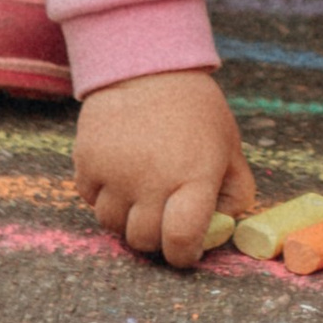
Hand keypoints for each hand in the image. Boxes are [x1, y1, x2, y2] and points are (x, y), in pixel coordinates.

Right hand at [73, 69, 254, 267]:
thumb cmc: (195, 112)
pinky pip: (89, 200)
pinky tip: (118, 173)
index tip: (184, 250)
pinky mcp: (87, 161)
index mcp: (195, 176)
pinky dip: (102, 196)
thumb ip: (235, 191)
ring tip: (139, 192)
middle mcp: (153, 179)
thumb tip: (222, 228)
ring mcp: (115, 171)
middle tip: (162, 217)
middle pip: (144, 240)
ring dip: (126, 218)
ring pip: (112, 225)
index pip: (182, 239)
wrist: (147, 67)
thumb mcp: (229, 146)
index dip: (183, 255)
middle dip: (156, 237)